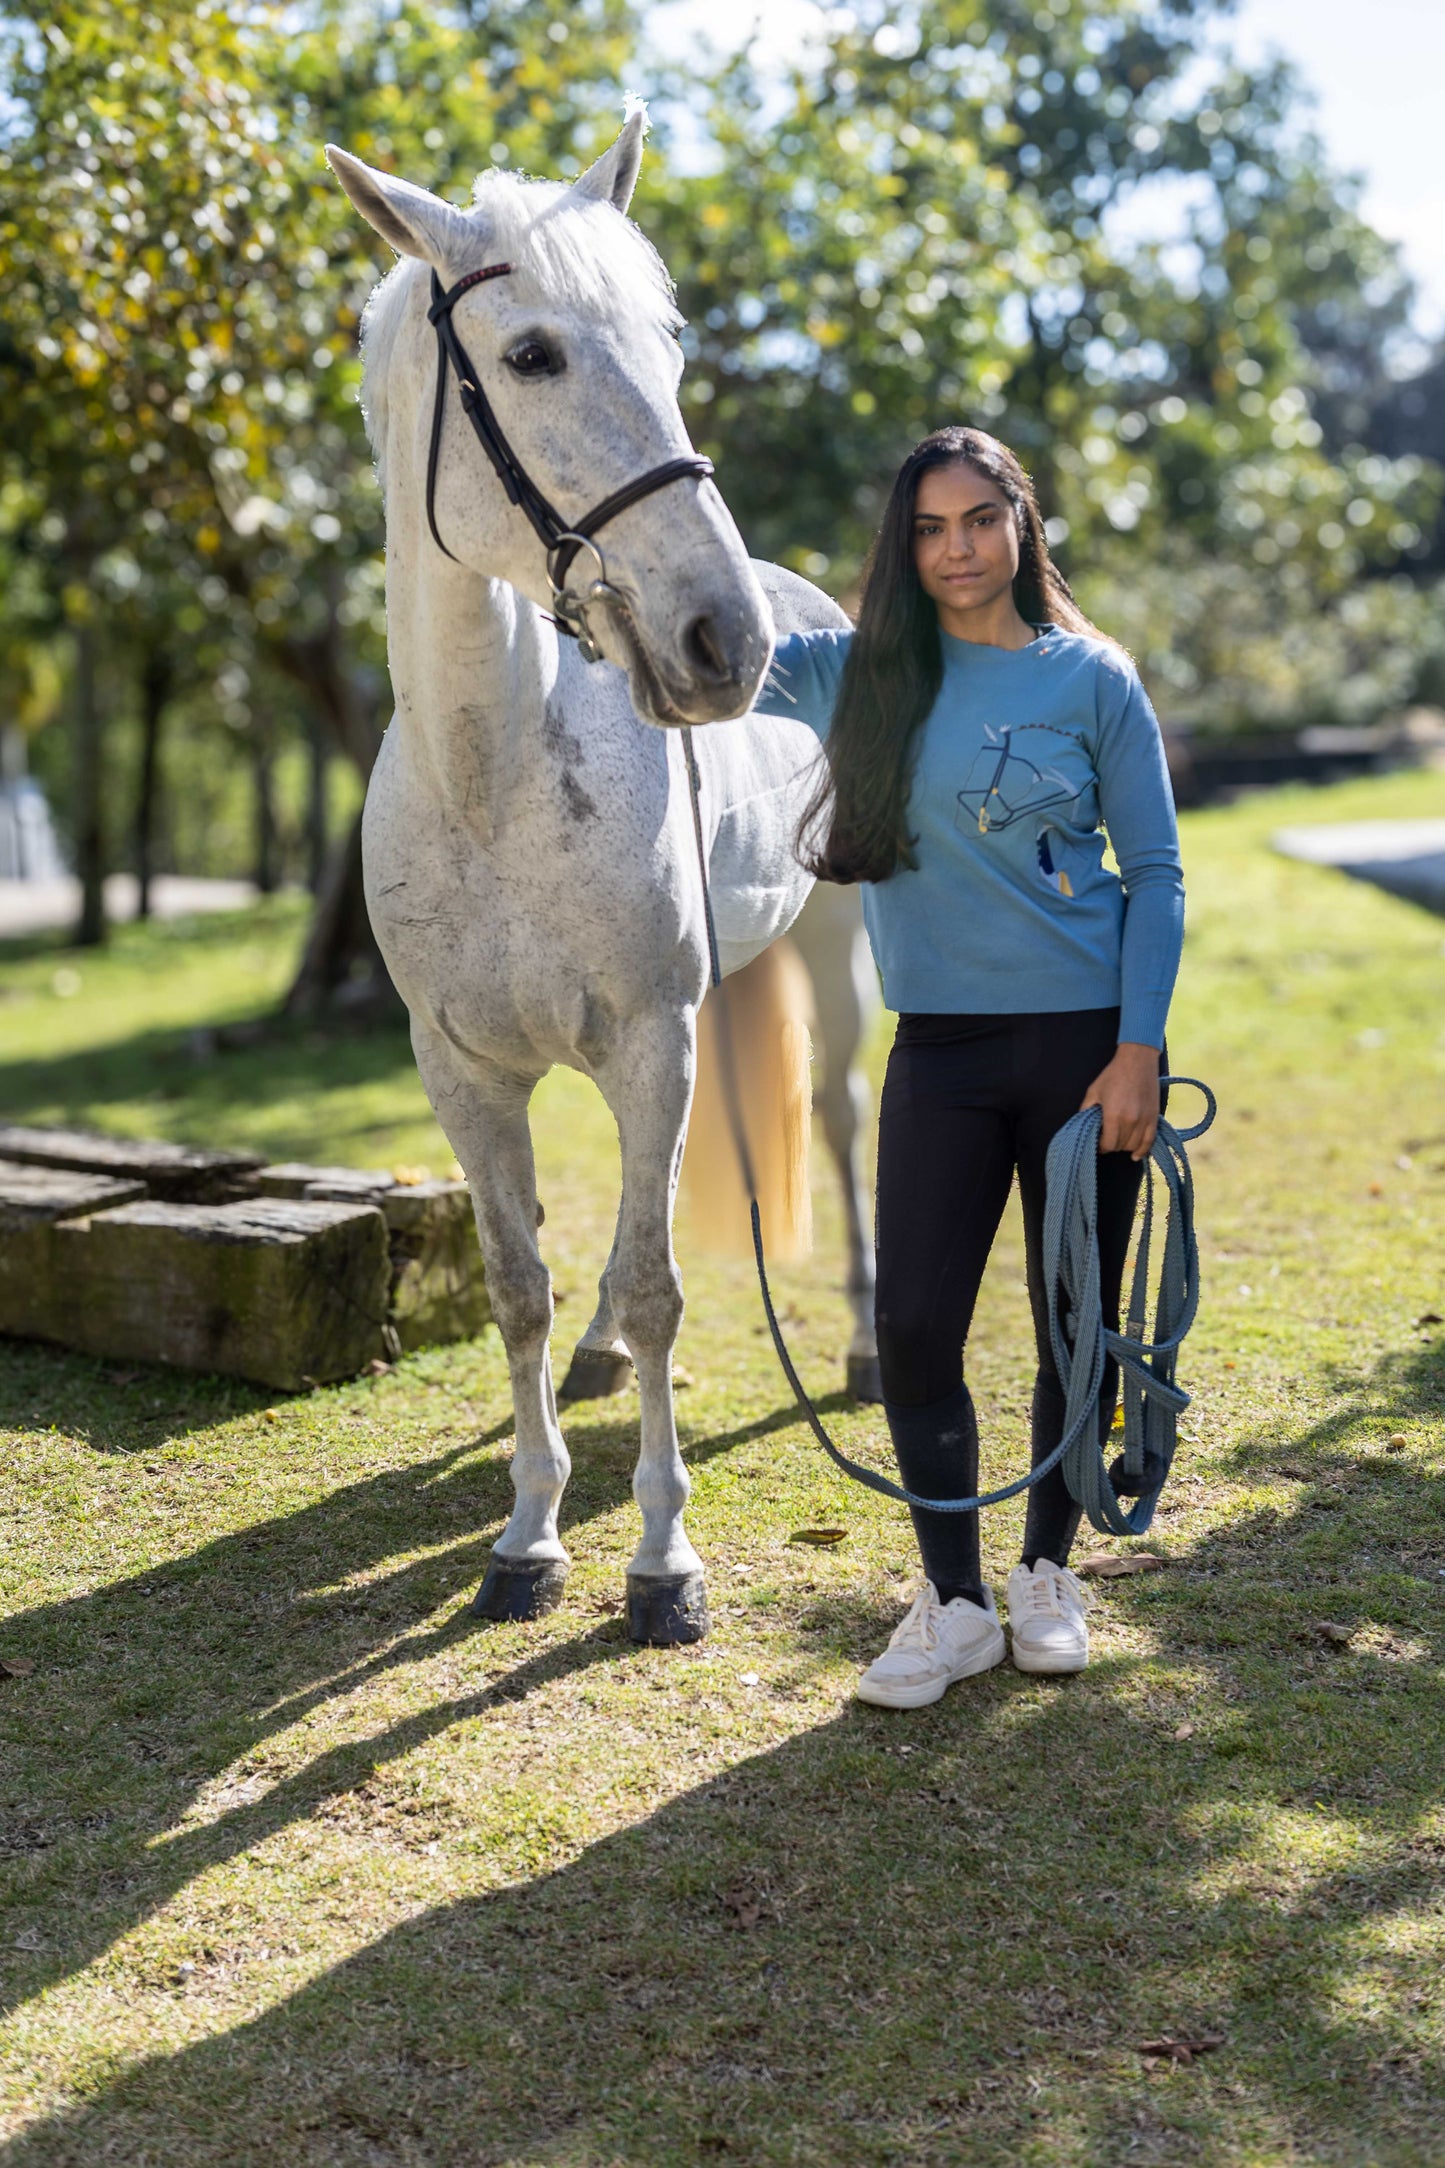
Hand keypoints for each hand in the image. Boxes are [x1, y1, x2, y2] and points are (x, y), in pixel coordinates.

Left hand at [1080, 1042, 1160, 1160]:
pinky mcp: (1154, 1117)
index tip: (1098, 1142)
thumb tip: (1082, 1127)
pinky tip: (1135, 1156)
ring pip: (1133, 1146)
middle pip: (1120, 1146)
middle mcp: (1131, 1121)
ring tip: (1118, 1139)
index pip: (1108, 1144)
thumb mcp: (1093, 1091)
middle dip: (1111, 1145)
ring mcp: (1145, 1120)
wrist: (1137, 1061)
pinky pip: (1149, 1141)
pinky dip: (1142, 1150)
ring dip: (1124, 1146)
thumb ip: (1086, 1111)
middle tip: (1106, 1137)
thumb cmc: (1113, 1075)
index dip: (1101, 1146)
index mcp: (1114, 1115)